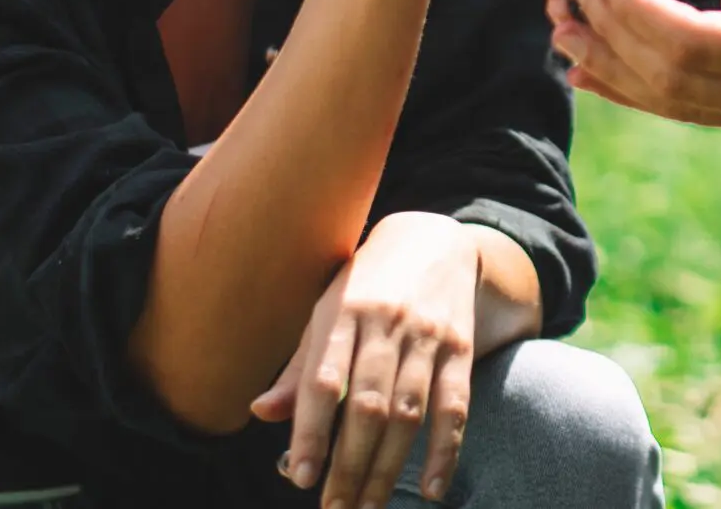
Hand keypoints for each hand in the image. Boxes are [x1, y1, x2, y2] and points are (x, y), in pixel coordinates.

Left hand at [251, 212, 480, 508]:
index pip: (324, 380)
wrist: (433, 238)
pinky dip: (445, 450)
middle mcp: (386, 323)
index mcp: (343, 312)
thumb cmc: (365, 285)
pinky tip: (431, 488)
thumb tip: (261, 412)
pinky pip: (454, 406)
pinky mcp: (460, 349)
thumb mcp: (326, 312)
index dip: (312, 431)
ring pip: (407, 413)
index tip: (302, 477)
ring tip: (367, 507)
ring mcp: (427, 336)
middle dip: (348, 465)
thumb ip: (299, 366)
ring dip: (387, 468)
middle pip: (367, 405)